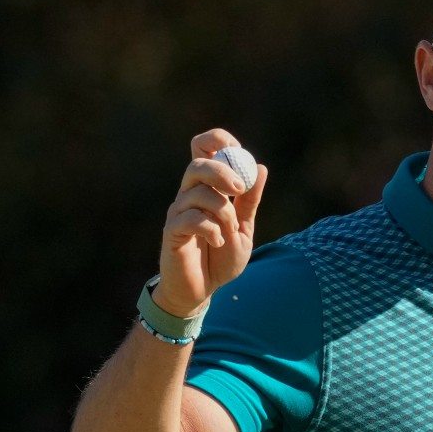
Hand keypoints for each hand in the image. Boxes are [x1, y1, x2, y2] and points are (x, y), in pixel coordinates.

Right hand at [154, 129, 267, 316]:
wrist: (203, 290)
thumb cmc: (221, 258)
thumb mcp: (244, 228)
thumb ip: (250, 201)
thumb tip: (260, 168)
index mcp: (207, 187)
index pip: (203, 148)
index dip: (218, 141)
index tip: (239, 150)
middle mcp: (189, 194)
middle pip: (197, 164)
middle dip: (222, 172)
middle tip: (239, 190)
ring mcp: (178, 212)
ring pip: (197, 193)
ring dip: (222, 211)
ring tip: (230, 231)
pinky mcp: (171, 231)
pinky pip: (190, 219)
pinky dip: (211, 229)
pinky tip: (218, 241)